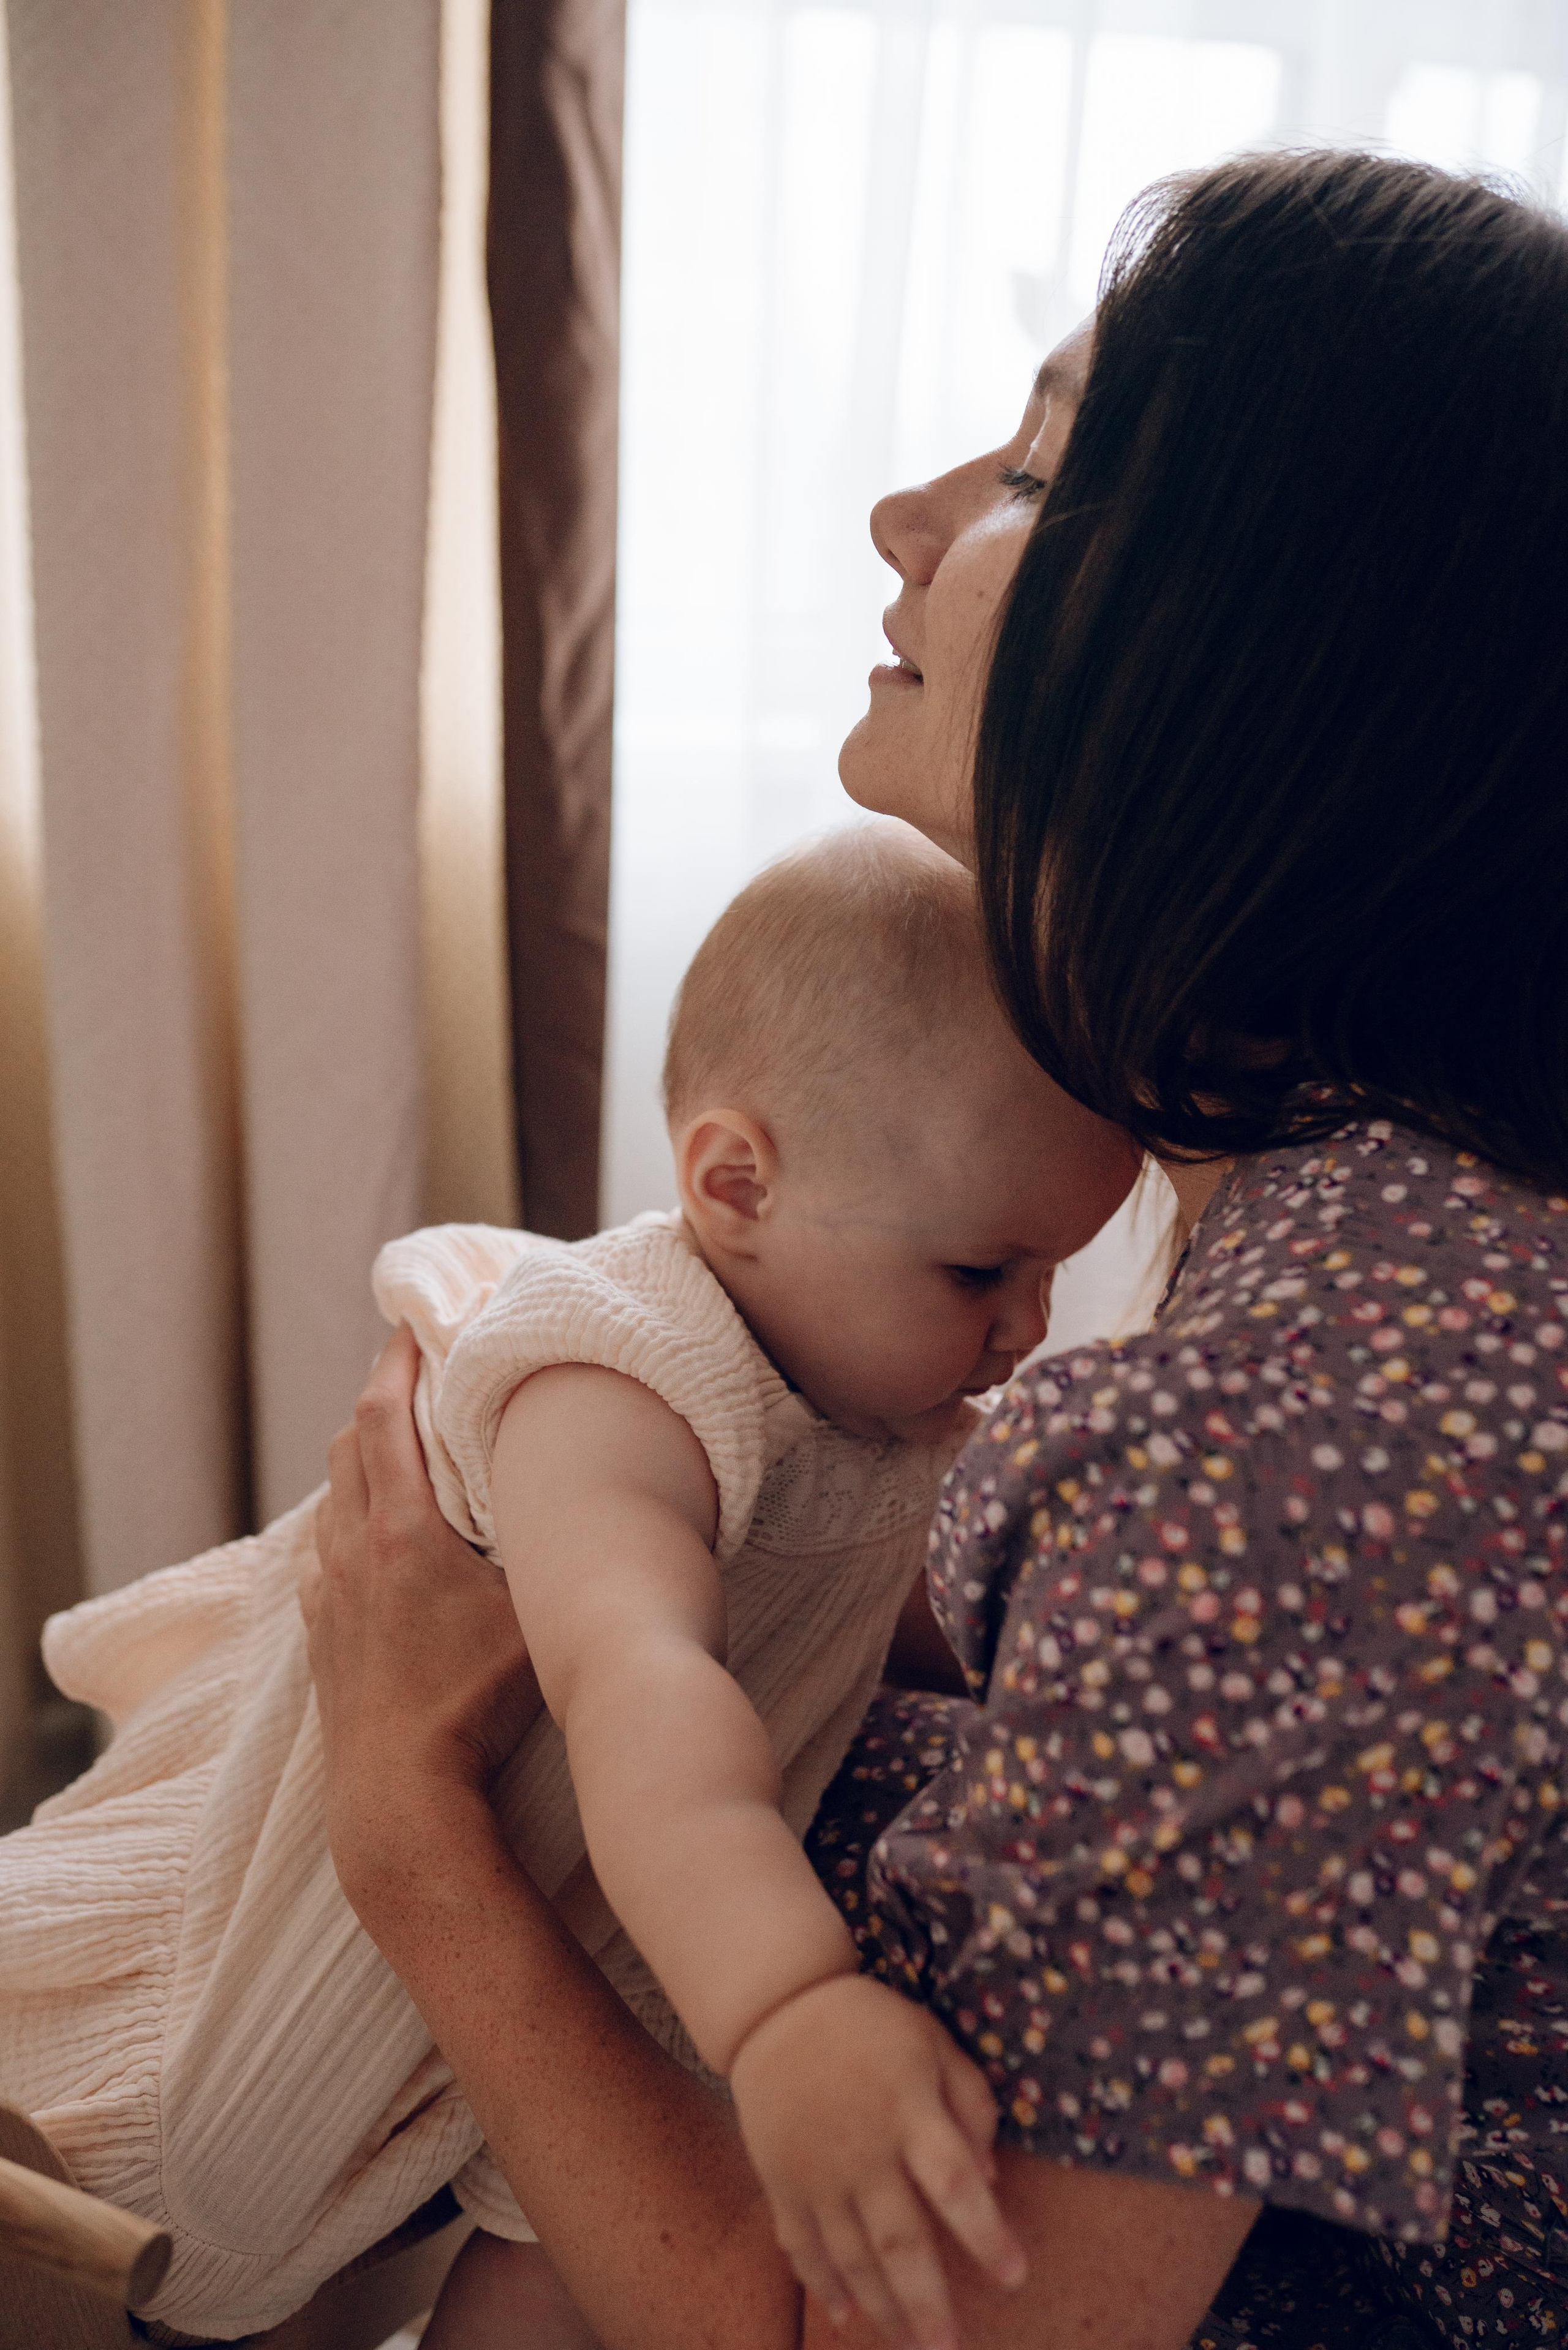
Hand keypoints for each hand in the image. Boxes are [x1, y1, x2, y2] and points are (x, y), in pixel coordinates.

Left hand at [300, 1326, 540, 1896]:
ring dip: (359, 1457)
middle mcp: (354, 1550)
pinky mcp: (323, 1636)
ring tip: (395, 1440)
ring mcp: (331, 1594)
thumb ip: (565, 1558)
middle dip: (379, 1396)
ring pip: (332, 1498)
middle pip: (349, 1444)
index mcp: (403, 1528)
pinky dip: (343, 1518)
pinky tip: (361, 1532)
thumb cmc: (476, 1706)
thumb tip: (619, 1509)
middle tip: (412, 1366)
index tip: (412, 1324)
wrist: (400, 1796)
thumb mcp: (538, 1617)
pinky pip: (323, 1552)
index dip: (396, 1362)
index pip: (385, 1415)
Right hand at [729, 1974, 1025, 2349]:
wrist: (777, 2007)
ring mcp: (817, 2172)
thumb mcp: (932, 2040)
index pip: (954, 2184)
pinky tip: (845, 2316)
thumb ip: (970, 2102)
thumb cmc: (869, 2023)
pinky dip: (822, 2285)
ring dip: (883, 2307)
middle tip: (950, 2349)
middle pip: (899, 2241)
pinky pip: (802, 2246)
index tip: (1015, 2278)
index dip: (986, 2234)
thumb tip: (992, 2178)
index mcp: (907, 2112)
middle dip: (928, 2302)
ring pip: (852, 2256)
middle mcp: (863, 2151)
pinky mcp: (781, 2181)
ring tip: (911, 2344)